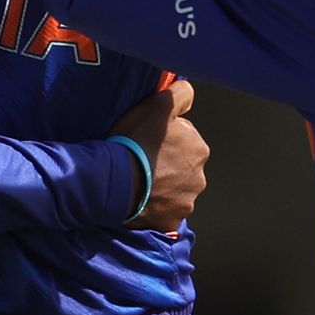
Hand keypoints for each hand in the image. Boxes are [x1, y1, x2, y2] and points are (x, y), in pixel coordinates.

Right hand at [106, 81, 208, 230]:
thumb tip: (189, 93)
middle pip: (182, 165)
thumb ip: (180, 94)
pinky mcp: (170, 221)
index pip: (185, 138)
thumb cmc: (134, 142)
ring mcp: (185, 202)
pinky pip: (164, 211)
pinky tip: (139, 198)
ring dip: (162, 185)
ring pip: (174, 189)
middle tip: (142, 159)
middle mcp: (199, 177)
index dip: (165, 136)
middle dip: (167, 163)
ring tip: (138, 179)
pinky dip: (155, 206)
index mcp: (199, 149)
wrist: (115, 181)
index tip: (148, 139)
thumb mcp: (157, 105)